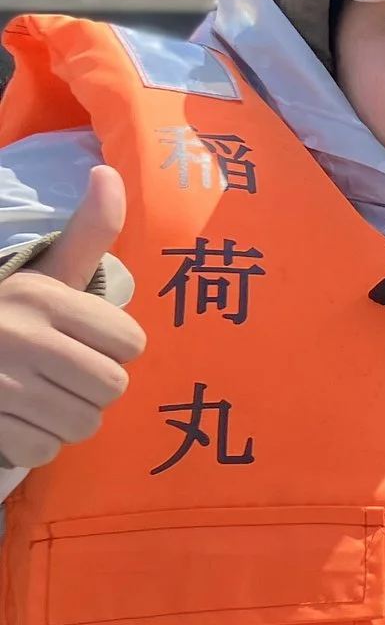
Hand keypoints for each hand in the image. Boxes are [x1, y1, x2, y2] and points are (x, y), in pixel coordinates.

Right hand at [0, 166, 145, 470]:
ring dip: (69, 418)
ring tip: (43, 395)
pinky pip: (45, 451)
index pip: (131, 343)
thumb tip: (109, 172)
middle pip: (112, 387)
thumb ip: (88, 232)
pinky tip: (19, 419)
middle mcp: (21, 339)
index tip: (85, 340)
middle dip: (96, 387)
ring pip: (83, 424)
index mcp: (43, 299)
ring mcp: (1, 385)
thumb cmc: (10, 314)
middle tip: (66, 373)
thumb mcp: (46, 273)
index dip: (115, 347)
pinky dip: (37, 443)